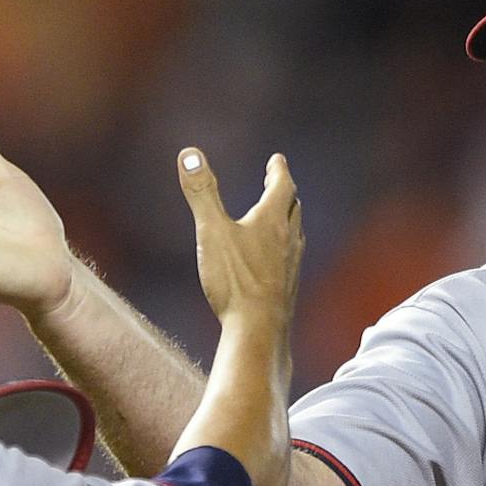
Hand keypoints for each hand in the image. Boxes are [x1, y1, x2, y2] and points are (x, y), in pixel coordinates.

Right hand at [176, 149, 302, 325]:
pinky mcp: (288, 289)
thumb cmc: (235, 281)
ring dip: (290, 221)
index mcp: (271, 221)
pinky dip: (286, 250)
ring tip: (282, 219)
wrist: (259, 331)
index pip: (282, 186)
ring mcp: (291, 266)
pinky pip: (291, 262)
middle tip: (279, 184)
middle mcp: (288, 240)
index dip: (278, 170)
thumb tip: (189, 154)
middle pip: (293, 209)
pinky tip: (277, 262)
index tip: (276, 160)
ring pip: (296, 235)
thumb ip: (201, 193)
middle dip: (286, 193)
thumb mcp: (211, 231)